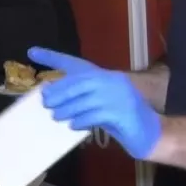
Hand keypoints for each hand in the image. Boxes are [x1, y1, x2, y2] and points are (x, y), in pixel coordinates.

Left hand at [32, 46, 161, 157]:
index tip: (33, 51)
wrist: (153, 134)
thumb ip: (85, 100)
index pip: (76, 64)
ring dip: (68, 108)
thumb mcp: (103, 107)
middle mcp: (113, 82)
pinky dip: (82, 120)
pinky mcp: (123, 113)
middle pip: (80, 82)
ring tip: (56, 116)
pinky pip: (96, 114)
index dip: (54, 57)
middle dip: (60, 91)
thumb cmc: (124, 122)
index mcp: (107, 77)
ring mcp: (120, 96)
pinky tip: (75, 126)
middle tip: (45, 101)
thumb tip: (57, 101)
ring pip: (86, 99)